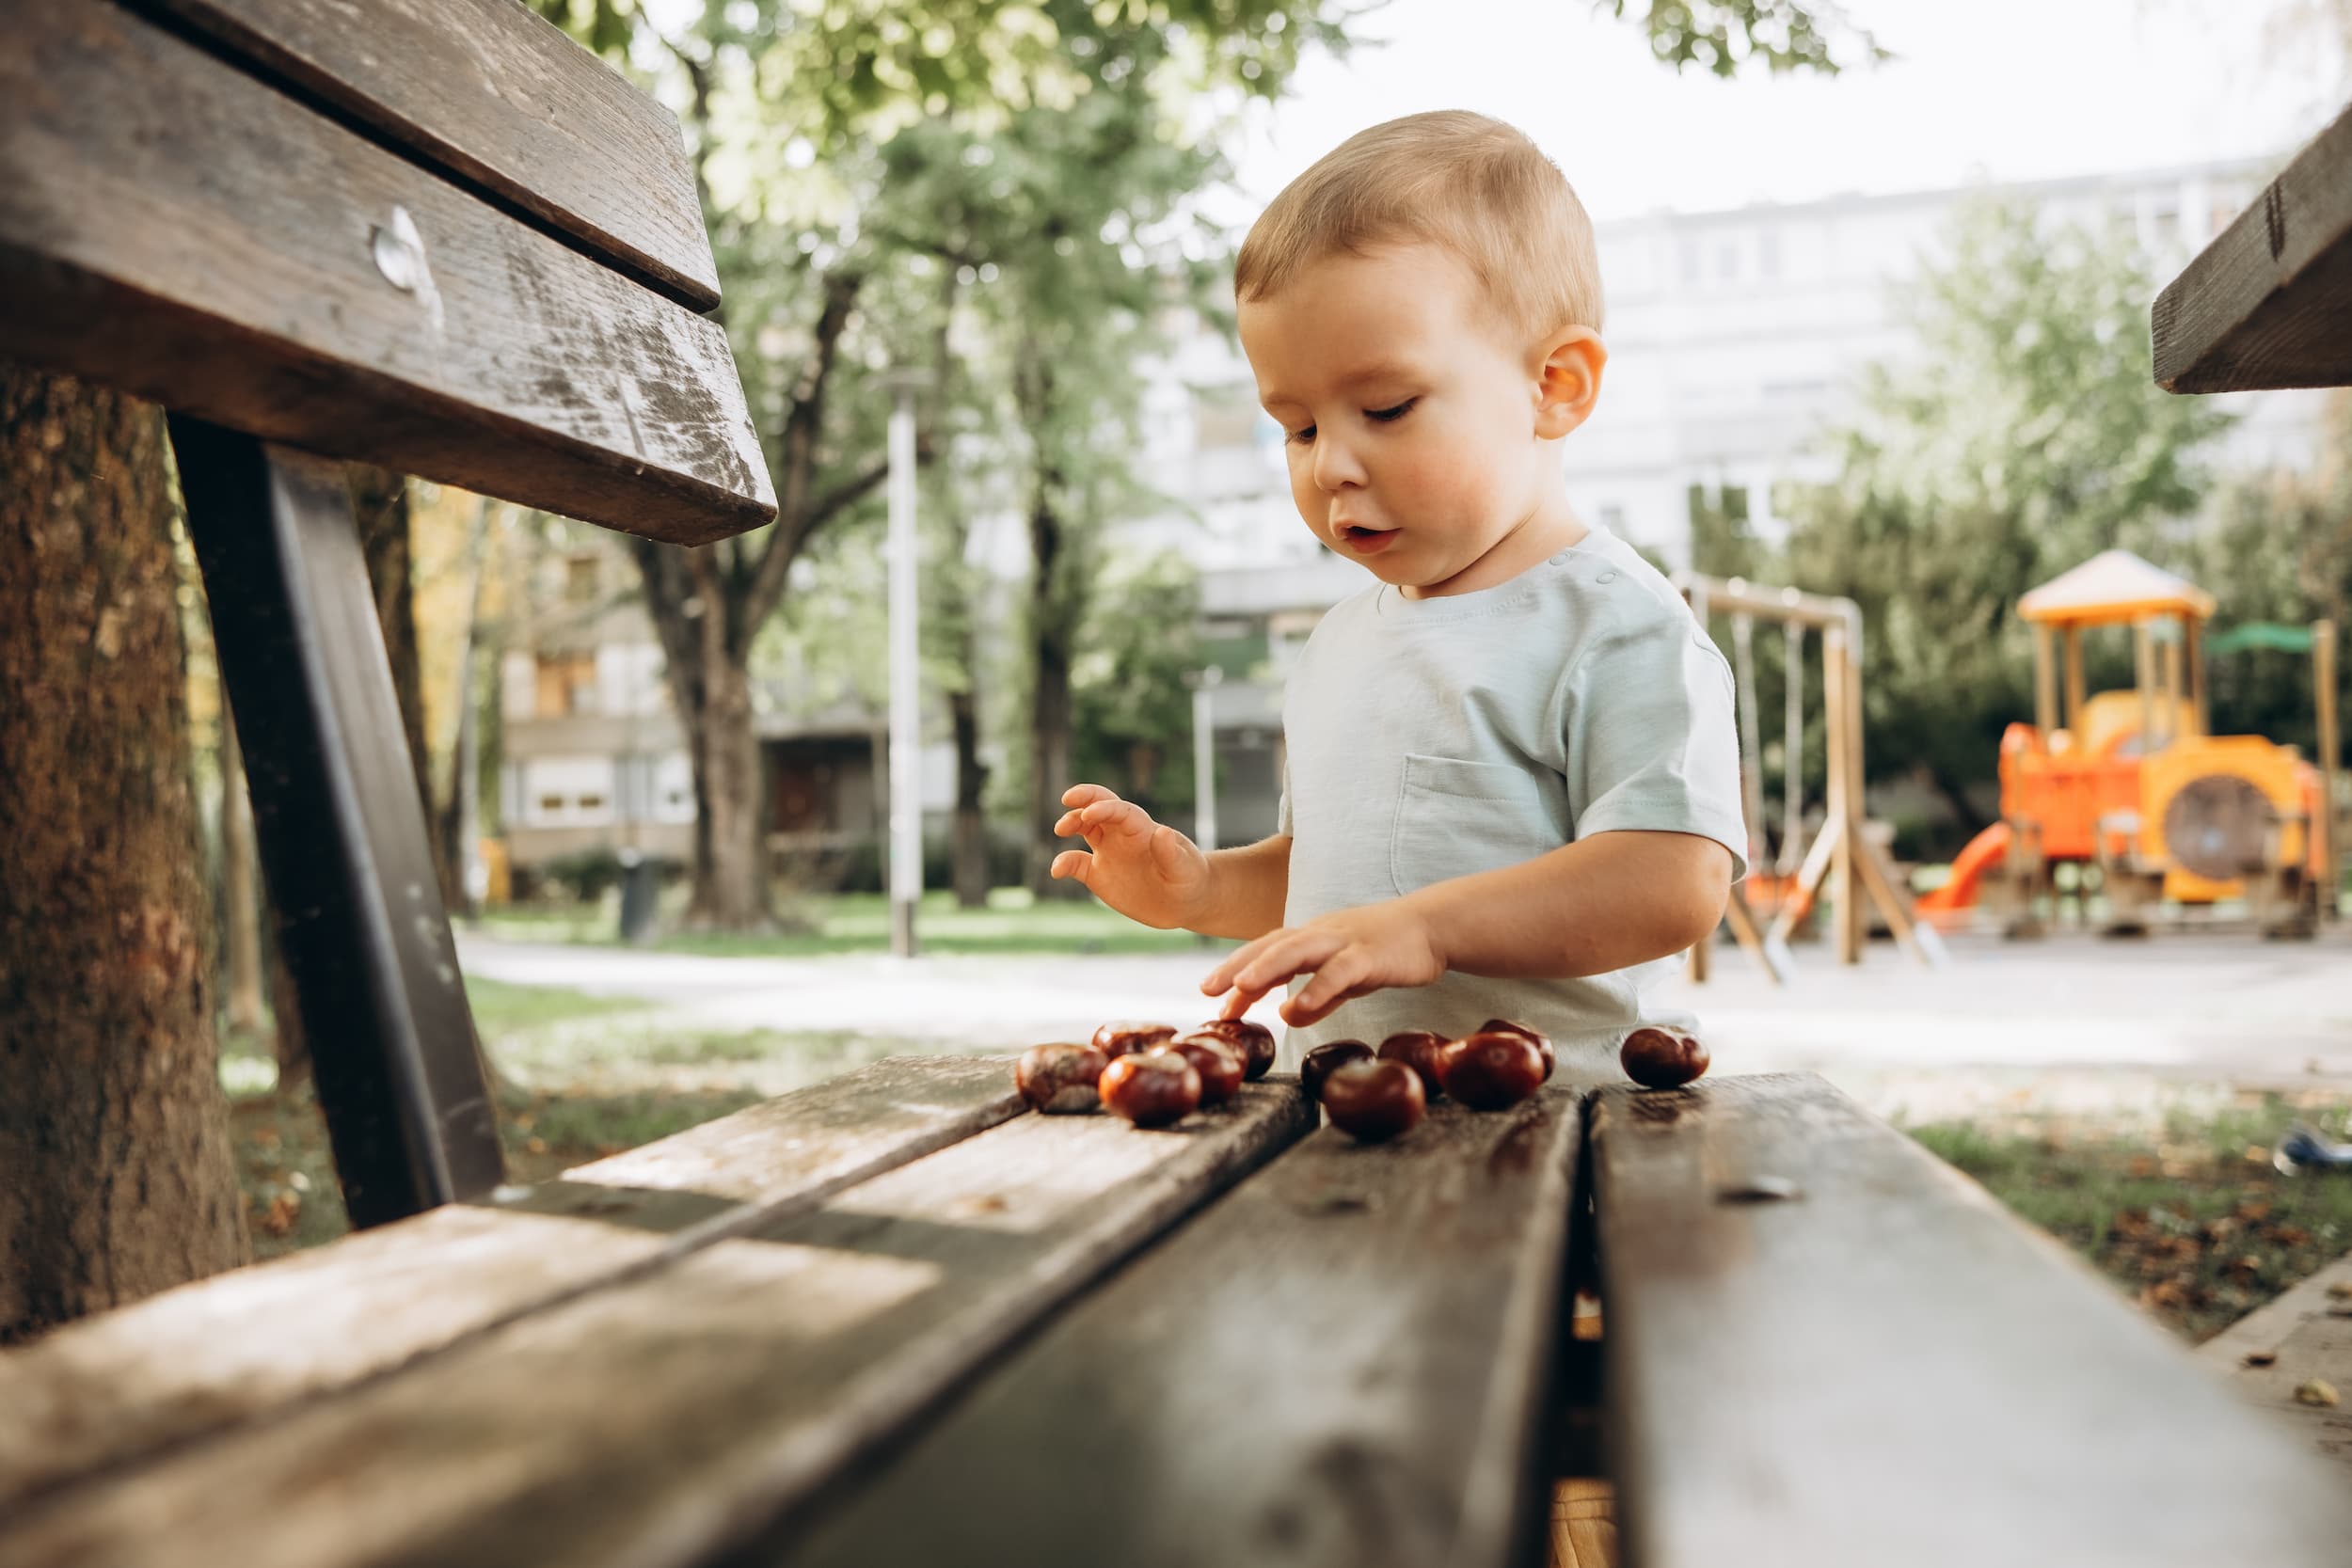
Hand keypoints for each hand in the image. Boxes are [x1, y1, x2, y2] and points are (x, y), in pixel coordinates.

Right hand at [1050, 784, 1212, 929]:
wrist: (1185, 902)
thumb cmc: (1190, 879)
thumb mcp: (1185, 869)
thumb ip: (1171, 853)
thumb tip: (1162, 832)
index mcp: (1143, 830)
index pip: (1121, 811)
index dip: (1104, 808)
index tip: (1089, 813)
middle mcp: (1123, 836)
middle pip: (1099, 807)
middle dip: (1084, 798)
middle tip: (1067, 799)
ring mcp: (1109, 853)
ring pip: (1085, 829)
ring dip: (1071, 823)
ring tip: (1060, 830)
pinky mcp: (1099, 874)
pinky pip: (1076, 864)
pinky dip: (1064, 864)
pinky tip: (1056, 871)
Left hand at [1199, 898, 1445, 1027]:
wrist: (1433, 927)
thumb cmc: (1387, 951)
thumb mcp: (1346, 979)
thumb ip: (1319, 997)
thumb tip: (1288, 1016)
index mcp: (1312, 938)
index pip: (1265, 951)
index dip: (1236, 970)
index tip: (1211, 996)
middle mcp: (1321, 934)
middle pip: (1271, 945)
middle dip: (1237, 966)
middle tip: (1207, 990)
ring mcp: (1345, 941)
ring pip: (1299, 949)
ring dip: (1267, 968)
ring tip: (1241, 988)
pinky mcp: (1370, 954)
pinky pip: (1339, 971)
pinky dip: (1317, 988)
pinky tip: (1297, 1009)